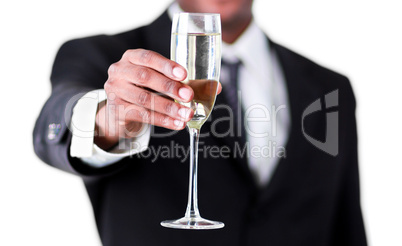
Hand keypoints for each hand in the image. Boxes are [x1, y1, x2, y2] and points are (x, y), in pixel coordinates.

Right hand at [94, 49, 220, 149]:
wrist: (120, 111)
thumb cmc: (145, 90)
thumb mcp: (160, 81)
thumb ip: (184, 81)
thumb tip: (216, 88)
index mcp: (131, 57)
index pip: (148, 57)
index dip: (166, 65)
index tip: (184, 74)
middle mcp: (119, 71)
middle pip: (145, 77)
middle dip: (170, 87)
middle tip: (189, 96)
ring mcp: (115, 91)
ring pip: (145, 99)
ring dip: (169, 108)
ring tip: (186, 115)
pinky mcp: (117, 110)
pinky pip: (142, 115)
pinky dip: (162, 121)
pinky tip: (177, 124)